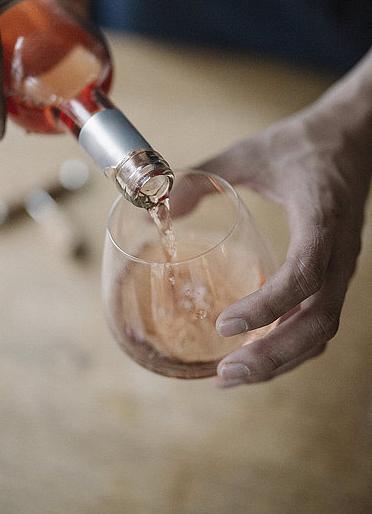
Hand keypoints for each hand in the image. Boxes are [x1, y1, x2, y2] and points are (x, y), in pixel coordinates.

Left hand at [197, 71, 371, 386]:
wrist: (353, 138)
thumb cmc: (303, 144)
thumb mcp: (250, 153)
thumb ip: (205, 177)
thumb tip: (161, 210)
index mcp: (321, 217)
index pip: (305, 273)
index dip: (268, 304)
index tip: (225, 325)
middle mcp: (339, 250)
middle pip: (319, 321)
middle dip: (273, 356)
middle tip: (225, 375)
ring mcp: (342, 265)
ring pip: (323, 330)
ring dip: (282, 360)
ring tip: (235, 375)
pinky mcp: (335, 272)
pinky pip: (320, 319)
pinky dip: (291, 344)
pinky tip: (259, 351)